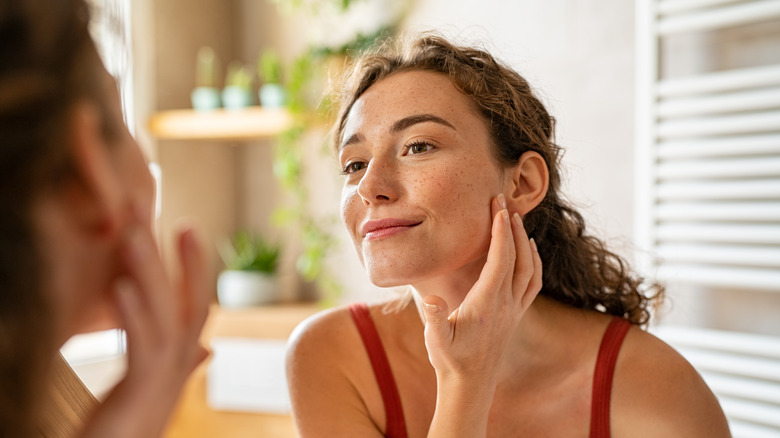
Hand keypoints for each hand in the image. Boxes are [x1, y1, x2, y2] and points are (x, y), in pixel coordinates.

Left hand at [80, 211, 210, 437]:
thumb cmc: (129, 426)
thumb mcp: (154, 387)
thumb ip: (181, 363)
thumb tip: (206, 348)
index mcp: (180, 359)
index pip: (194, 303)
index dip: (194, 265)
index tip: (186, 225)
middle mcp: (179, 365)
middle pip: (182, 301)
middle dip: (171, 254)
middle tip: (151, 208)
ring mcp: (165, 379)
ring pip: (164, 316)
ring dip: (149, 272)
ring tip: (132, 233)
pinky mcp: (141, 393)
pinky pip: (141, 347)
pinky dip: (133, 315)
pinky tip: (120, 286)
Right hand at [422, 193, 542, 384]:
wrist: (470, 385)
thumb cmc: (450, 360)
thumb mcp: (436, 340)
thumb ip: (436, 318)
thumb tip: (432, 299)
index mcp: (488, 303)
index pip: (500, 259)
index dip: (500, 231)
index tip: (496, 207)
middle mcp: (506, 304)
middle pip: (517, 257)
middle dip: (511, 226)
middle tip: (502, 201)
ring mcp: (514, 309)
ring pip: (530, 268)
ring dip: (524, 241)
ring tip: (515, 220)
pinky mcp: (516, 315)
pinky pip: (533, 282)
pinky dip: (534, 261)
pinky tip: (529, 251)